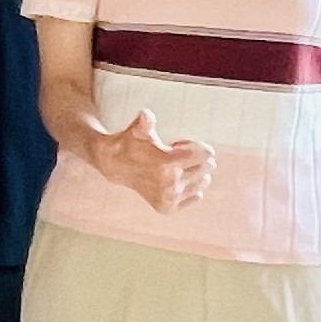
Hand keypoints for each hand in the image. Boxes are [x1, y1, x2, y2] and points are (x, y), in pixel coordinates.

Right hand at [96, 109, 214, 212]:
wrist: (114, 166)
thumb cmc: (130, 144)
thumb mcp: (137, 130)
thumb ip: (144, 122)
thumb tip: (145, 114)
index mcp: (166, 163)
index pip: (204, 154)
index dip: (196, 146)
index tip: (179, 144)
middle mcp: (170, 183)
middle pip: (205, 168)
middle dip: (197, 158)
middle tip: (179, 155)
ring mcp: (169, 197)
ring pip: (202, 183)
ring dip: (195, 172)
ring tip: (177, 167)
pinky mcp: (168, 207)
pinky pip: (196, 196)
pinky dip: (193, 189)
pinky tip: (179, 180)